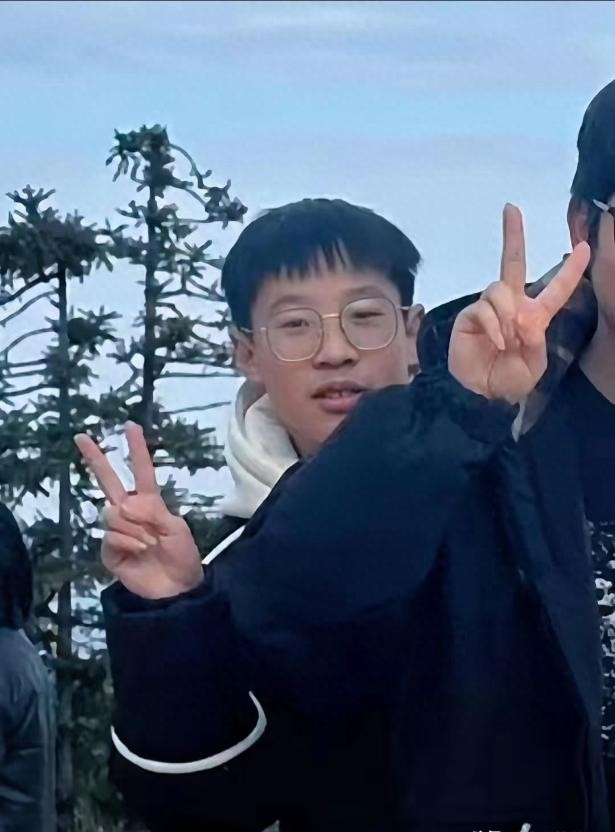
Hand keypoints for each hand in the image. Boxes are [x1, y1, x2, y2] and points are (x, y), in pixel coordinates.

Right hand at [74, 422, 203, 599]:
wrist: (176, 588)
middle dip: (95, 458)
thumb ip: (151, 512)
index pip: (140, 471)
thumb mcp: (175, 527)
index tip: (130, 426)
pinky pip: (111, 536)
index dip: (136, 449)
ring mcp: (117, 531)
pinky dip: (128, 543)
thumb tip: (122, 506)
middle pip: (108, 481)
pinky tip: (139, 552)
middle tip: (80, 437)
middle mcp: (130, 512)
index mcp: (150, 503)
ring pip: (113, 514)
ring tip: (150, 544)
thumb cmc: (182, 556)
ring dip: (135, 529)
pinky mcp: (109, 550)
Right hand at [449, 204, 589, 403]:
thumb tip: (523, 317)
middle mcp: (512, 305)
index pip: (556, 289)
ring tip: (508, 341)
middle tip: (511, 208)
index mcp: (534, 316)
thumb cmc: (510, 379)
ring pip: (500, 290)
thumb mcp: (534, 365)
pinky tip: (497, 342)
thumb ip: (536, 340)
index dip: (571, 271)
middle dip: (514, 235)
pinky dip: (493, 325)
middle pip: (513, 263)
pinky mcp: (470, 315)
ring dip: (507, 316)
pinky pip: (484, 308)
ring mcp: (490, 308)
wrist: (481, 393)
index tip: (584, 247)